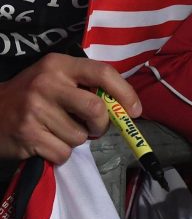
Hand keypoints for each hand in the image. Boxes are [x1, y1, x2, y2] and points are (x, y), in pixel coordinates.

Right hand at [0, 54, 141, 163]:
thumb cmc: (32, 95)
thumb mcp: (55, 78)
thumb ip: (85, 85)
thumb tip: (123, 106)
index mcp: (59, 65)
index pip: (103, 73)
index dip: (125, 92)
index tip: (135, 110)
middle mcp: (47, 83)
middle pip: (96, 109)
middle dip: (101, 125)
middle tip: (94, 128)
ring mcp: (35, 110)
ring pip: (79, 136)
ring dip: (76, 140)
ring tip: (60, 131)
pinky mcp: (27, 135)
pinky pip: (63, 153)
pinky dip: (61, 153)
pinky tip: (47, 142)